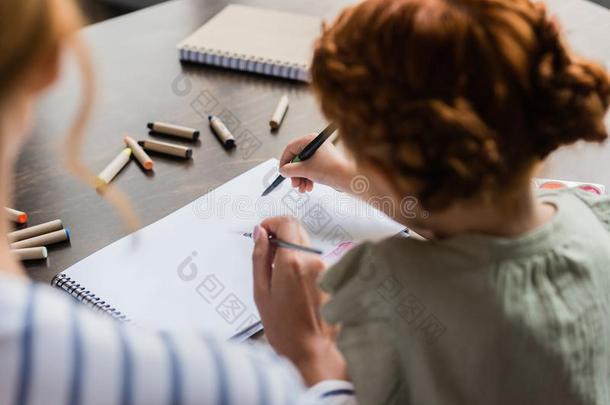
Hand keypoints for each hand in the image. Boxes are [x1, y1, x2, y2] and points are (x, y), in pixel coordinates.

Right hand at [252, 216, 346, 385]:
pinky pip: (314, 260)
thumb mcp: (261, 292)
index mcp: (292, 262)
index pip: (287, 222)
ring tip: (279, 277)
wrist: (311, 351)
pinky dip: (302, 264)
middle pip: (297, 231)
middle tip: (268, 254)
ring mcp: (325, 269)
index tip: (263, 232)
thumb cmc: (283, 328)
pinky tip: (294, 287)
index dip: (272, 223)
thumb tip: (259, 233)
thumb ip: (260, 257)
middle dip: (281, 236)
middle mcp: (313, 261)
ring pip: (305, 246)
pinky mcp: (332, 278)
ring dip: (291, 251)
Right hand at [279, 133, 355, 192]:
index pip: (290, 148)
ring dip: (301, 179)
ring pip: (304, 166)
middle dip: (294, 174)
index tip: (282, 172)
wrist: (349, 178)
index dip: (284, 161)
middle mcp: (315, 145)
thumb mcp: (305, 170)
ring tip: (302, 188)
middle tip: (294, 184)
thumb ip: (290, 170)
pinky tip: (309, 187)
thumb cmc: (330, 169)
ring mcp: (321, 154)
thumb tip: (283, 170)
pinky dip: (308, 179)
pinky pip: (312, 170)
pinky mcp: (325, 163)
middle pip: (297, 159)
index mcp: (310, 140)